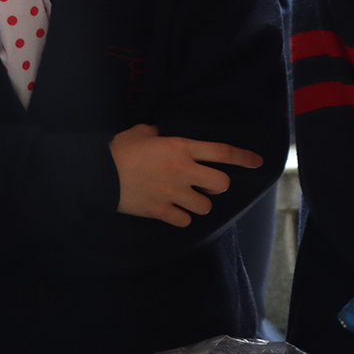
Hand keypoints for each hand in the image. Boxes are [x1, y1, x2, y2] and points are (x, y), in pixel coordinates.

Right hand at [110, 123, 263, 226]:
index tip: (258, 162)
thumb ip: (157, 133)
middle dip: (217, 186)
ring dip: (199, 204)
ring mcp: (174, 193)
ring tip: (186, 200)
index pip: (223, 153)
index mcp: (182, 148)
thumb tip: (160, 133)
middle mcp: (184, 171)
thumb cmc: (118, 149)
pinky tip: (173, 212)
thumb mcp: (141, 132)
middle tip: (205, 184)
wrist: (96, 173)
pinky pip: (184, 220)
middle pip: (221, 185)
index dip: (244, 158)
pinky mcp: (161, 211)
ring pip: (205, 207)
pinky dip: (181, 218)